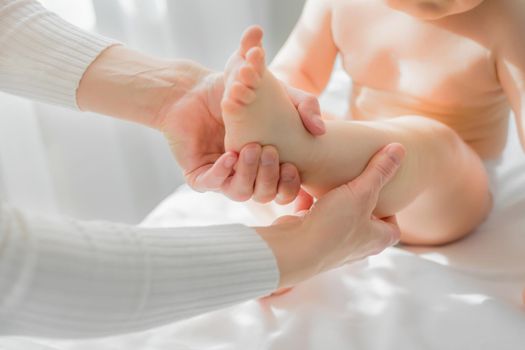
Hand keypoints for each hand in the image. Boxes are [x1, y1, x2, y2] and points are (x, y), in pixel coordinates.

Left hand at [157, 65, 324, 202]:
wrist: (198, 87)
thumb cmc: (239, 91)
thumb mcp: (280, 93)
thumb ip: (305, 106)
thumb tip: (321, 130)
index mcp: (267, 166)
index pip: (283, 191)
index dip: (290, 187)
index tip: (292, 168)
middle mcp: (246, 175)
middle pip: (264, 195)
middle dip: (270, 178)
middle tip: (270, 152)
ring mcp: (223, 176)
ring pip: (240, 193)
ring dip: (248, 175)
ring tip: (251, 150)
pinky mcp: (199, 174)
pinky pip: (211, 184)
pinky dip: (222, 174)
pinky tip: (229, 156)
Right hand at [257, 143, 405, 287]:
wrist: (294, 249)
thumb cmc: (334, 226)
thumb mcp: (362, 193)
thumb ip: (379, 171)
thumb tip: (400, 148)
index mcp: (376, 240)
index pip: (392, 227)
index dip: (390, 210)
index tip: (381, 191)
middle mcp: (356, 247)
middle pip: (363, 220)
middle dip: (358, 201)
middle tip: (355, 182)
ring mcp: (331, 244)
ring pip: (336, 218)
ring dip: (332, 201)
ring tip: (330, 181)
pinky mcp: (309, 238)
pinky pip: (312, 217)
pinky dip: (309, 203)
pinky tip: (305, 188)